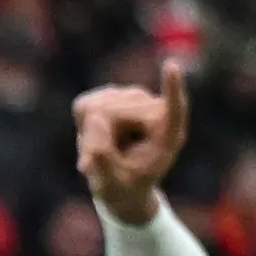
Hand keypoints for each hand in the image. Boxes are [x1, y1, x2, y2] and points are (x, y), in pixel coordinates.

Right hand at [74, 57, 189, 221]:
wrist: (120, 184)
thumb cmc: (124, 188)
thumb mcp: (111, 186)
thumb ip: (103, 160)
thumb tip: (94, 120)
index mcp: (168, 136)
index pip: (173, 109)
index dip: (171, 89)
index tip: (171, 67)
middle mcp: (155, 109)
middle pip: (109, 115)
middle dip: (94, 141)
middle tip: (92, 167)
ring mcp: (134, 97)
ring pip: (94, 110)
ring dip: (88, 137)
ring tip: (102, 153)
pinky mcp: (113, 92)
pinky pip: (84, 106)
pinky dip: (82, 126)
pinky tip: (96, 137)